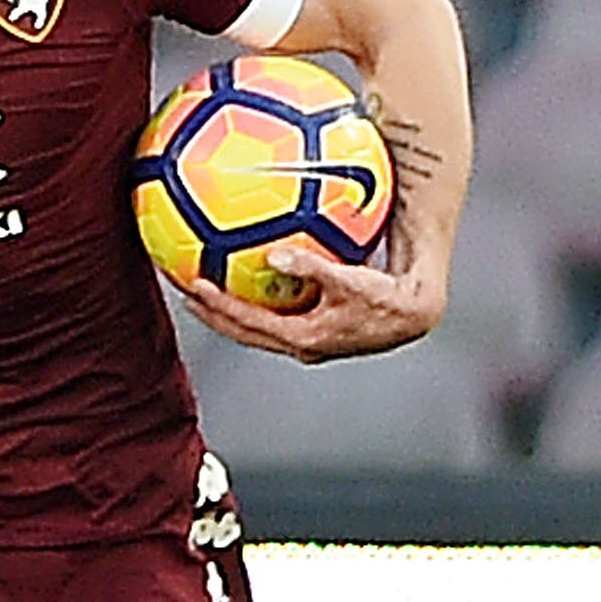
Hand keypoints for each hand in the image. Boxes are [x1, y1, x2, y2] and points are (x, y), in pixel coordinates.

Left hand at [180, 241, 444, 363]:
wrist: (415, 314)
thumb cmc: (388, 298)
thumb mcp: (350, 280)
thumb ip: (312, 267)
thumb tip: (275, 256)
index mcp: (302, 337)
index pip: (247, 323)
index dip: (217, 306)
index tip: (192, 285)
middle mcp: (300, 344)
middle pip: (243, 331)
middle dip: (212, 313)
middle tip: (185, 290)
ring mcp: (309, 340)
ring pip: (258, 327)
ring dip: (231, 310)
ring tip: (209, 285)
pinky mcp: (318, 330)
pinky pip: (277, 315)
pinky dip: (258, 300)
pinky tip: (254, 275)